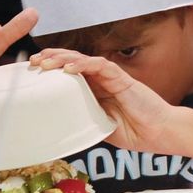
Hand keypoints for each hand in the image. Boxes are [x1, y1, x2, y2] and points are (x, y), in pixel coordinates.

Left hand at [30, 50, 175, 152]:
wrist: (160, 133)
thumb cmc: (136, 132)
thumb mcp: (100, 127)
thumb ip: (84, 120)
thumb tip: (59, 126)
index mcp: (97, 91)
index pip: (71, 74)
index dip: (52, 70)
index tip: (33, 72)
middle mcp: (103, 81)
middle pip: (74, 62)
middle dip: (52, 59)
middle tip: (32, 61)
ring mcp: (113, 78)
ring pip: (84, 60)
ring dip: (63, 59)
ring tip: (44, 61)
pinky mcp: (123, 78)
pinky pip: (101, 66)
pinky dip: (84, 65)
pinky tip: (68, 68)